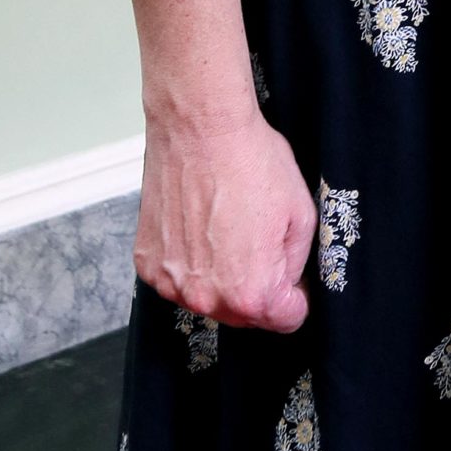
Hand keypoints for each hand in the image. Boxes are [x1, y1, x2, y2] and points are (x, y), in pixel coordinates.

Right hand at [135, 105, 316, 331]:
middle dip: (259, 287)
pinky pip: (179, 278)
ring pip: (209, 298)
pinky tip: (200, 226)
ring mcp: (172, 283)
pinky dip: (191, 262)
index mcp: (251, 292)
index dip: (297, 296)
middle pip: (245, 315)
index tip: (294, 277)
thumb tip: (291, 285)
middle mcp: (206, 298)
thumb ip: (297, 264)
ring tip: (228, 228)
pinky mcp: (148, 264)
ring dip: (222, 277)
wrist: (200, 130)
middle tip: (261, 241)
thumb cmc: (251, 163)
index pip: (286, 320)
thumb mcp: (302, 214)